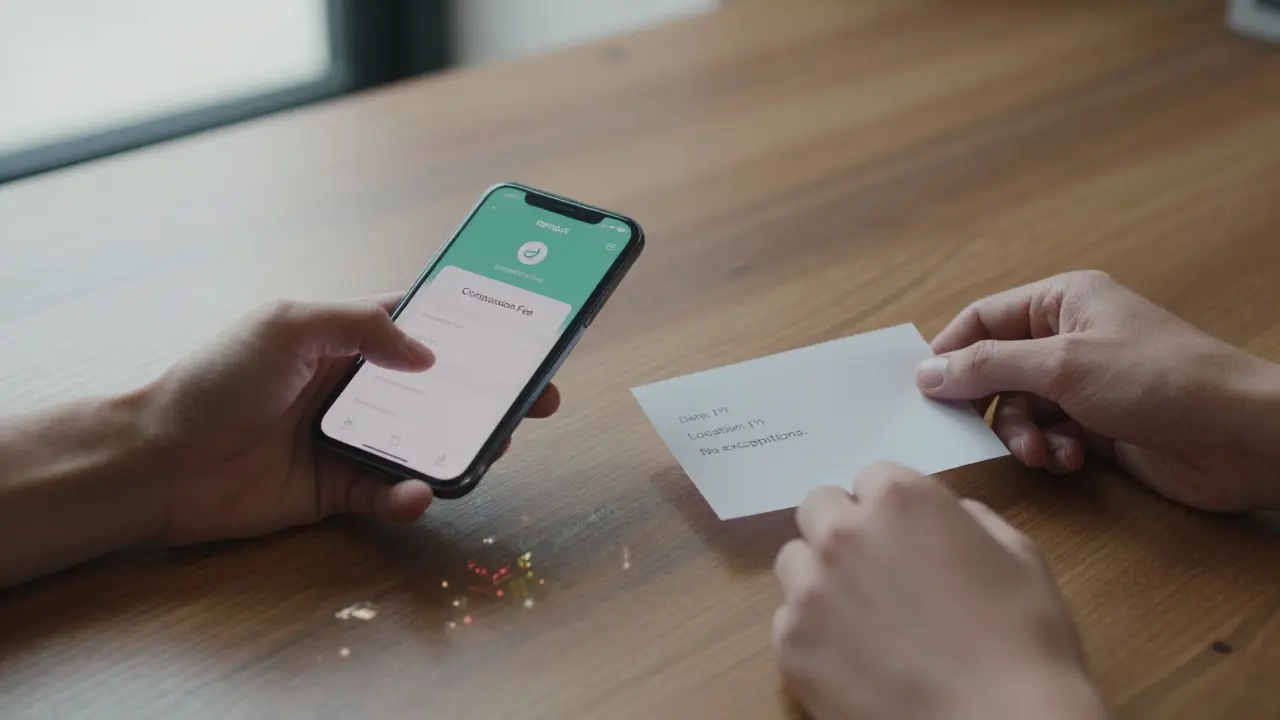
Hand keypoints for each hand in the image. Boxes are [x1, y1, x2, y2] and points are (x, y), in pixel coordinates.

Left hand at [136, 296, 559, 544]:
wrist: (158, 461)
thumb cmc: (215, 380)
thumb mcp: (289, 325)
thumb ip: (362, 327)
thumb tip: (429, 354)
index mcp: (347, 339)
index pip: (423, 325)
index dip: (472, 327)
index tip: (521, 330)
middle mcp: (358, 389)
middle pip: (442, 389)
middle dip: (491, 393)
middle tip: (538, 396)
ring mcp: (351, 441)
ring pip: (428, 444)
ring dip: (464, 445)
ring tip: (493, 443)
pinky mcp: (339, 491)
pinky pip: (391, 495)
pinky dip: (410, 496)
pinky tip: (416, 491)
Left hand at [772, 463, 1104, 719]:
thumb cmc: (1023, 642)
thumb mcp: (1017, 555)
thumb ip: (968, 520)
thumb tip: (946, 516)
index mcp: (901, 500)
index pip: (871, 478)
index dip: (889, 508)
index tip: (903, 537)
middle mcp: (844, 533)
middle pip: (818, 509)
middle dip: (843, 530)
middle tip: (874, 572)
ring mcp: (810, 588)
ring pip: (794, 562)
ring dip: (820, 578)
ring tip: (862, 619)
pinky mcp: (791, 643)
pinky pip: (787, 621)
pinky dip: (814, 634)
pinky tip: (855, 660)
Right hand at [917, 271, 1279, 511]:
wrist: (1241, 437)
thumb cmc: (1160, 380)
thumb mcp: (1063, 365)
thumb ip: (988, 367)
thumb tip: (924, 372)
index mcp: (1063, 301)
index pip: (983, 319)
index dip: (950, 353)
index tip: (924, 392)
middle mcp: (1069, 337)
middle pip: (995, 369)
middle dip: (989, 406)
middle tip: (976, 433)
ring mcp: (1084, 383)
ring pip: (1019, 410)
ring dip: (1022, 436)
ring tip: (1044, 454)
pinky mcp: (1099, 425)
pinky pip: (1049, 436)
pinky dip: (1052, 451)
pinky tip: (1073, 460)